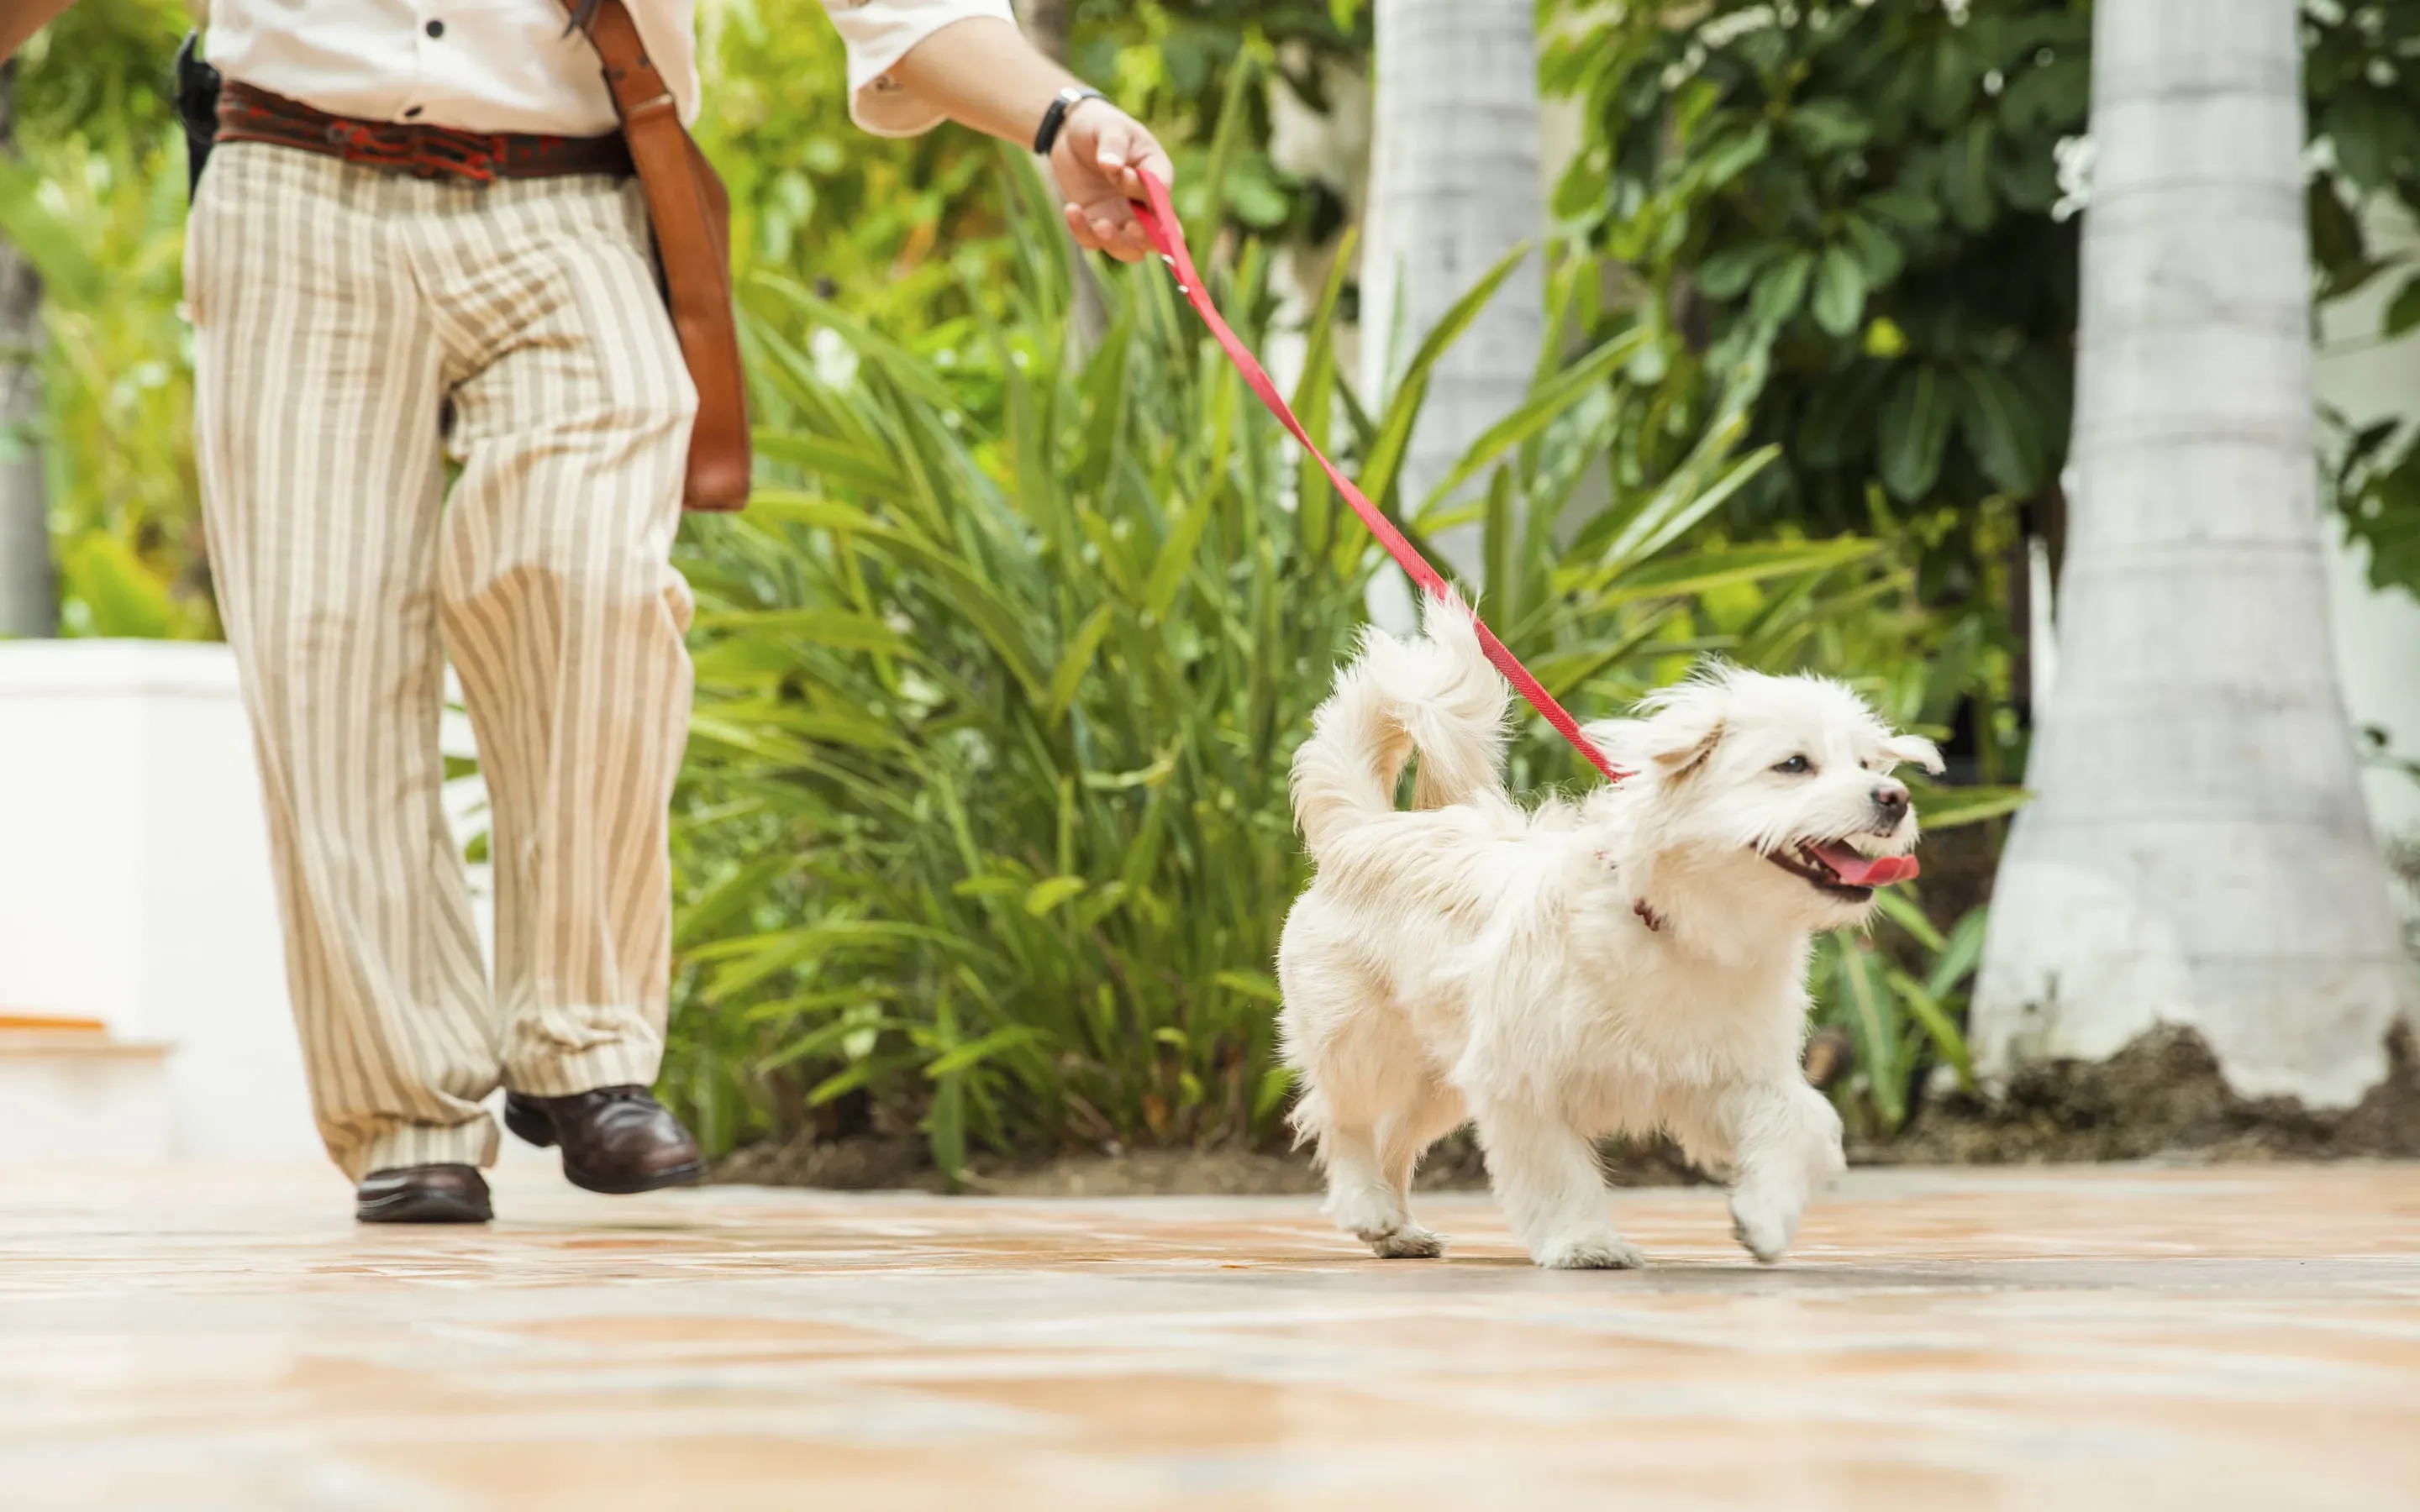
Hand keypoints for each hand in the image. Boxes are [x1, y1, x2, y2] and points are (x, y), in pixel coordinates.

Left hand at [1049, 100, 1174, 263]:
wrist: (1071, 131)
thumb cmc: (1102, 125)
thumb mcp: (1111, 126)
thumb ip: (1114, 144)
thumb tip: (1112, 166)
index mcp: (1156, 181)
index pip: (1166, 208)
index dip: (1156, 211)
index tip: (1127, 180)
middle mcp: (1142, 206)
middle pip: (1154, 240)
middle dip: (1143, 239)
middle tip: (1127, 227)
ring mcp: (1119, 217)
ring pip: (1127, 250)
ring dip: (1114, 243)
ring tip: (1097, 222)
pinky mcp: (1094, 222)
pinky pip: (1092, 241)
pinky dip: (1082, 232)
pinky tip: (1071, 209)